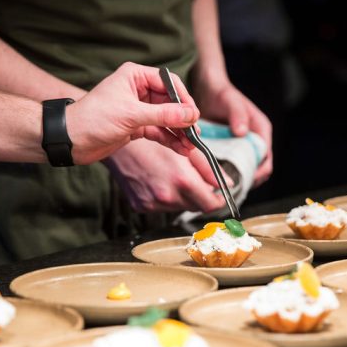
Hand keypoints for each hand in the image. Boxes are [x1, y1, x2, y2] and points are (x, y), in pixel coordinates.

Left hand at [67, 62, 200, 164]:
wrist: (70, 140)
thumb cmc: (93, 119)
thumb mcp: (131, 115)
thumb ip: (163, 115)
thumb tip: (191, 114)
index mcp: (135, 76)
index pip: (169, 82)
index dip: (183, 98)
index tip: (193, 115)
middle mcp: (138, 90)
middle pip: (171, 102)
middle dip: (183, 119)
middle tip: (195, 133)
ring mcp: (138, 109)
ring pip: (167, 119)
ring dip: (179, 132)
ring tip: (191, 146)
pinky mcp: (136, 126)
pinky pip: (159, 131)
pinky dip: (170, 140)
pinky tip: (181, 149)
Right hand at [106, 139, 225, 212]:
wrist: (119, 143)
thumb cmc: (153, 139)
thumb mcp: (186, 149)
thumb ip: (209, 169)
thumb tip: (228, 183)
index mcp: (181, 180)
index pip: (210, 205)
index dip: (217, 201)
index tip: (219, 196)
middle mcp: (167, 196)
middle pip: (195, 207)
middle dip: (200, 197)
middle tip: (197, 182)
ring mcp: (152, 203)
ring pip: (179, 208)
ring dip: (183, 197)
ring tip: (174, 177)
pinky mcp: (140, 206)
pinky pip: (161, 207)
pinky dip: (166, 197)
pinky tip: (159, 181)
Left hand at [194, 79, 272, 185]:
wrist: (208, 90)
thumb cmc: (222, 93)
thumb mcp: (230, 101)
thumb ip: (238, 115)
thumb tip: (242, 133)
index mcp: (261, 130)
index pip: (266, 159)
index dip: (256, 173)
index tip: (241, 180)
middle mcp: (255, 140)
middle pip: (257, 168)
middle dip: (246, 180)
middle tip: (228, 188)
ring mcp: (243, 146)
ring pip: (245, 169)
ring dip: (235, 178)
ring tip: (220, 185)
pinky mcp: (231, 149)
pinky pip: (232, 165)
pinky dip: (226, 172)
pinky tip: (214, 177)